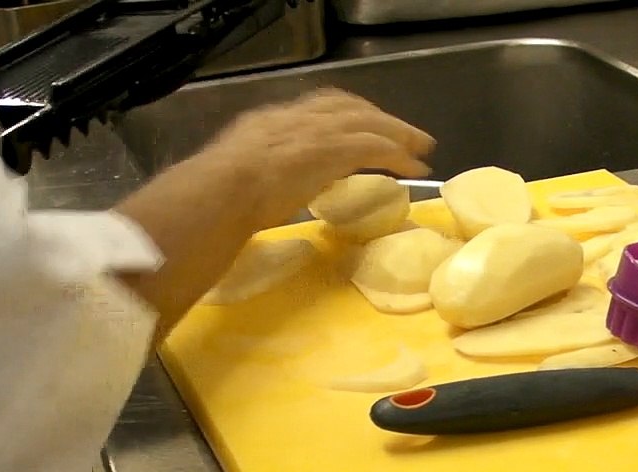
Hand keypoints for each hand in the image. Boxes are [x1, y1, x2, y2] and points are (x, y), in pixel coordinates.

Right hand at [198, 88, 435, 228]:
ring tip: (420, 147)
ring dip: (398, 132)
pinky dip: (399, 155)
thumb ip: (259, 176)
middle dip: (378, 118)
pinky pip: (376, 147)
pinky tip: (415, 167)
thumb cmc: (216, 198)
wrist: (219, 195)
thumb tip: (269, 192)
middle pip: (348, 107)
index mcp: (268, 123)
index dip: (345, 114)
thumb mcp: (236, 176)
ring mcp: (315, 131)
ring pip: (368, 121)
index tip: (363, 124)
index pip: (314, 108)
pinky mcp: (335, 149)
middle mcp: (294, 118)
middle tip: (405, 134)